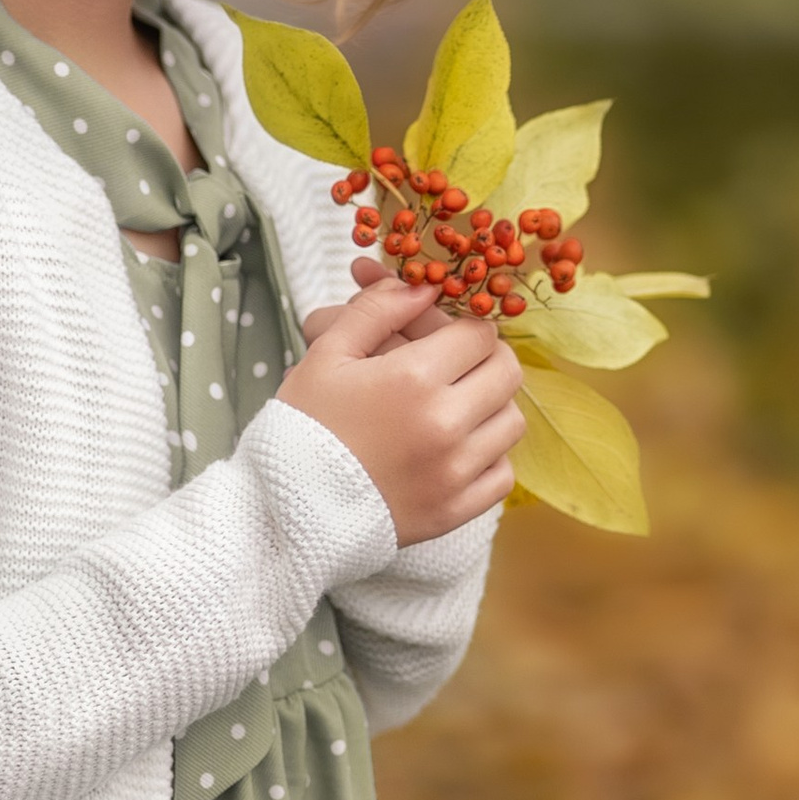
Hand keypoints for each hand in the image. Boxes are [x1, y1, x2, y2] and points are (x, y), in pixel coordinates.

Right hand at [278, 279, 521, 542]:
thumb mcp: (327, 354)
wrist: (286, 509)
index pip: (479, 334)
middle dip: (485, 358)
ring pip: (511, 421)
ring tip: (457, 406)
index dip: (464, 326)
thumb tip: (423, 289)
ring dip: (491, 406)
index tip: (445, 335)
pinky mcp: (456, 510)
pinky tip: (458, 449)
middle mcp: (446, 424)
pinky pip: (502, 475)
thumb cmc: (304, 427)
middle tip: (457, 363)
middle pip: (506, 372)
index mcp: (414, 378)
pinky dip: (489, 458)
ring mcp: (455, 472)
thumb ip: (377, 311)